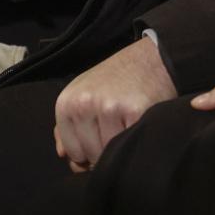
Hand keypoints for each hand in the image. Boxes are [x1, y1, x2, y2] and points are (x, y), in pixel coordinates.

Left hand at [53, 37, 178, 171]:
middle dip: (104, 150)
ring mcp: (109, 108)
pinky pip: (130, 145)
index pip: (71, 151)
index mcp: (67, 102)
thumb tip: (62, 154)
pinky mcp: (134, 111)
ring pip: (109, 154)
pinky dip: (136, 139)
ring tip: (127, 124)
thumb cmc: (117, 79)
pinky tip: (138, 123)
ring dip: (120, 147)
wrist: (152, 59)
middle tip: (117, 127)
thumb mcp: (84, 93)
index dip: (87, 151)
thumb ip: (67, 126)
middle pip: (90, 155)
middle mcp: (84, 104)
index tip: (100, 136)